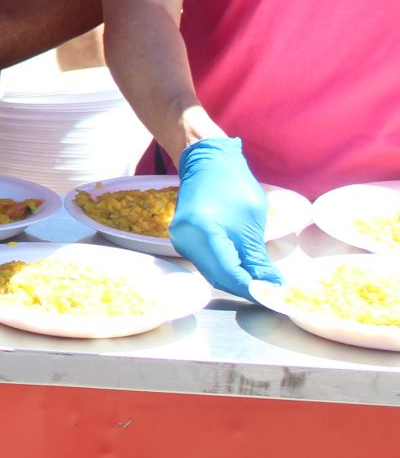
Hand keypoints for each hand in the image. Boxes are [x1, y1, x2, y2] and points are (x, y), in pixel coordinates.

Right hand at [171, 136, 280, 298]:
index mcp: (203, 231)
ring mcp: (181, 240)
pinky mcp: (183, 240)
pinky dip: (225, 269)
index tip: (275, 296)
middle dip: (245, 288)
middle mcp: (186, 239)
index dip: (253, 288)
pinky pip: (206, 263)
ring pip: (211, 273)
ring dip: (236, 280)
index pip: (229, 273)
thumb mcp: (251, 222)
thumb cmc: (232, 184)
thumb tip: (272, 285)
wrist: (206, 161)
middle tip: (271, 292)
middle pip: (218, 277)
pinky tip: (243, 269)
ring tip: (261, 282)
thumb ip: (257, 257)